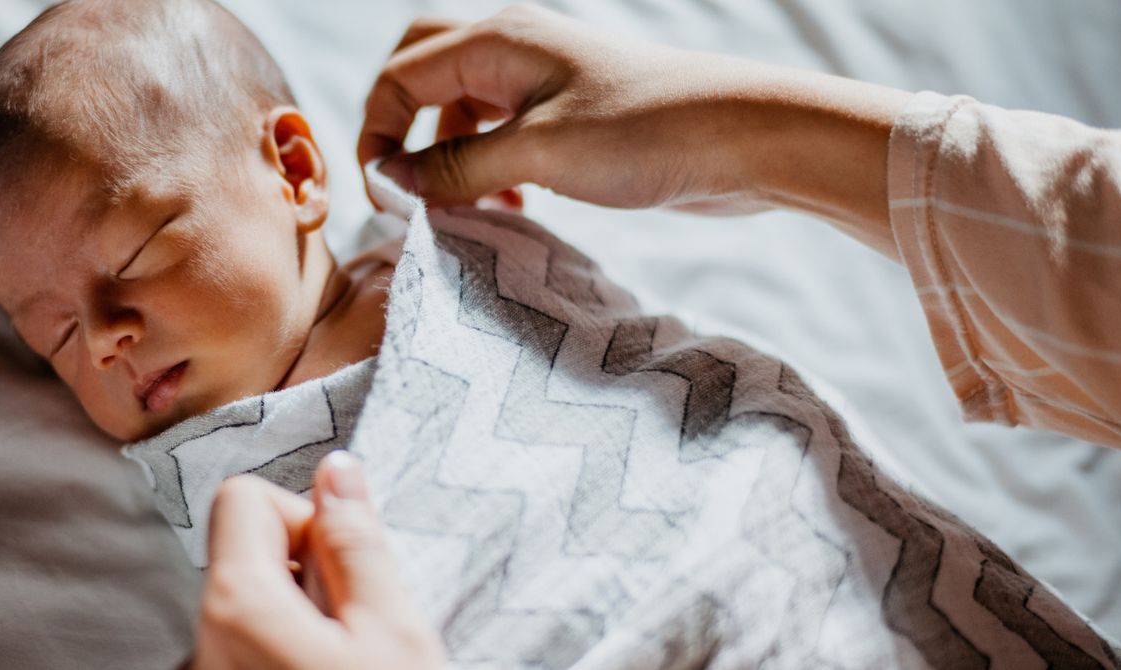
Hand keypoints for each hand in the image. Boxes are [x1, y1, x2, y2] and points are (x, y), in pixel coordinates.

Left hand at [186, 451, 443, 669]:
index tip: (344, 570)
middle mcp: (201, 639)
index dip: (303, 518)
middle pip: (246, 550)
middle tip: (357, 624)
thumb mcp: (392, 631)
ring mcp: (206, 669)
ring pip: (251, 599)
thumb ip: (357, 544)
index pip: (243, 496)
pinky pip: (246, 642)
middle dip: (306, 567)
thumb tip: (337, 469)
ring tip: (344, 657)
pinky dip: (285, 644)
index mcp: (238, 605)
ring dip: (300, 612)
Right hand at [359, 4, 910, 255]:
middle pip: (421, 72)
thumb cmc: (645, 134)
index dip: (378, 136)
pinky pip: (500, 134)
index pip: (401, 76)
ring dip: (448, 159)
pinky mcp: (566, 115)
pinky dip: (487, 169)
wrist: (742, 139)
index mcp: (498, 40)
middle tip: (403, 187)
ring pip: (461, 109)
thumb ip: (456, 167)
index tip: (383, 197)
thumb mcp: (538, 155)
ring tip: (465, 212)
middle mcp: (513, 50)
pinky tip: (510, 210)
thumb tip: (391, 182)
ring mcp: (541, 81)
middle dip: (400, 130)